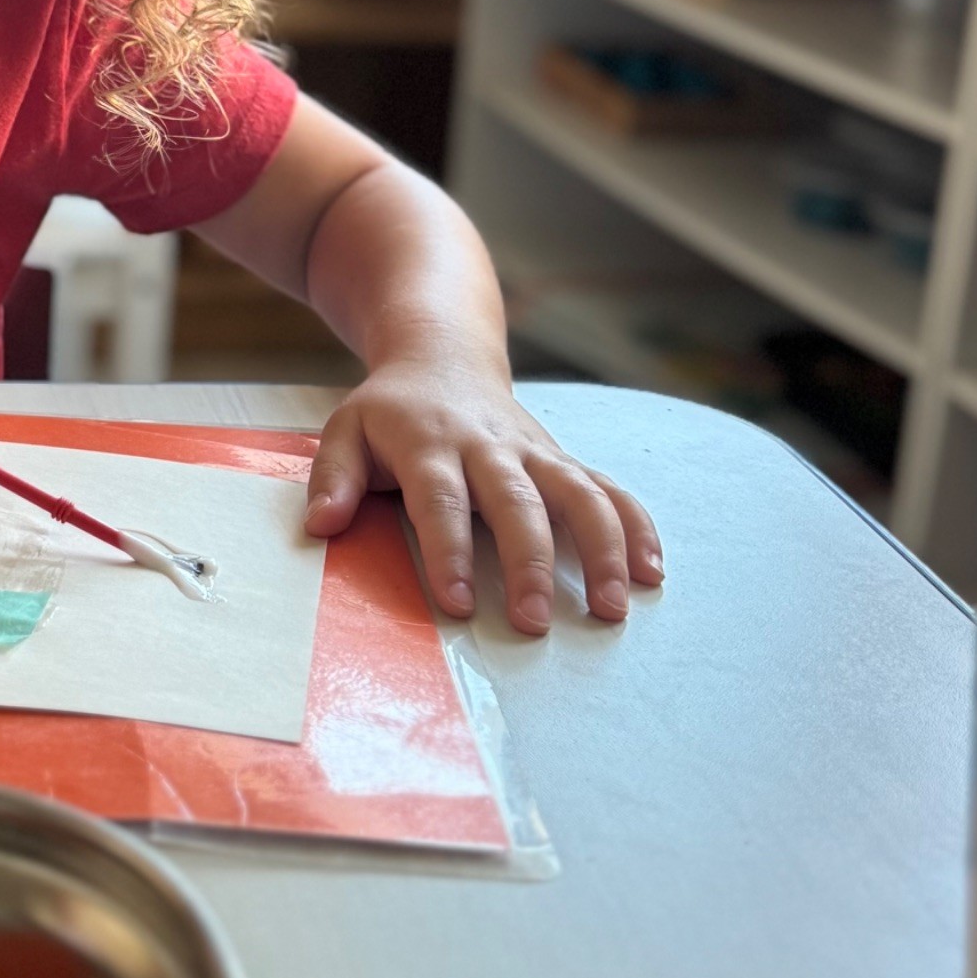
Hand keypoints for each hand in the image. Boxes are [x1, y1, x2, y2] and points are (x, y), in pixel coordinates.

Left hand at [305, 344, 660, 631]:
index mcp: (430, 443)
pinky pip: (608, 489)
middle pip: (517, 503)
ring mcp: (535, 451)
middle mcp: (490, 446)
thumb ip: (332, 477)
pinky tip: (654, 572)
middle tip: (536, 622)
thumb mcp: (345, 430)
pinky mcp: (562, 459)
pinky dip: (636, 527)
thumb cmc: (390, 412)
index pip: (440, 501)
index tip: (459, 605)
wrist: (444, 355)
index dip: (449, 552)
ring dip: (601, 549)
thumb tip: (321, 525)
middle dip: (529, 563)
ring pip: (578, 493)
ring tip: (611, 609)